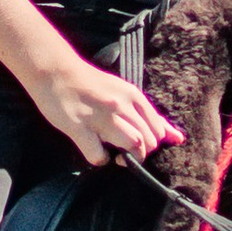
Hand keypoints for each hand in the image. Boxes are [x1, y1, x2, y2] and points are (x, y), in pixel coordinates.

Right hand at [26, 49, 182, 167]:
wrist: (55, 71)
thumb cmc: (89, 83)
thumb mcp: (123, 92)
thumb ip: (147, 114)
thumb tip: (176, 137)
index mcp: (132, 96)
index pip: (158, 129)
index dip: (153, 143)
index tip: (140, 144)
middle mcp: (120, 105)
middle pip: (149, 141)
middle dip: (141, 153)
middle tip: (126, 153)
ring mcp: (100, 117)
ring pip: (133, 146)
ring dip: (127, 159)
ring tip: (115, 156)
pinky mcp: (80, 128)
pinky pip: (98, 156)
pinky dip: (100, 160)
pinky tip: (95, 151)